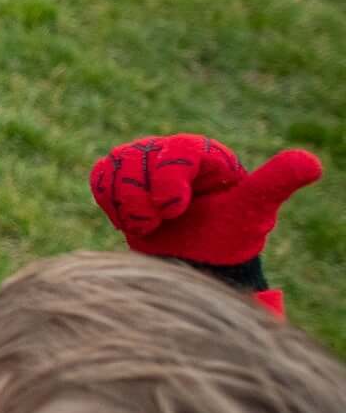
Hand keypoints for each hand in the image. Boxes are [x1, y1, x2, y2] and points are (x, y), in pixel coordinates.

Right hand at [90, 135, 322, 266]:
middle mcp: (173, 151)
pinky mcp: (119, 179)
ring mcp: (143, 164)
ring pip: (115, 167)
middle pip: (138, 158)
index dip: (167, 178)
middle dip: (144, 199)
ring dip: (127, 205)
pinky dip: (111, 205)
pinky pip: (99, 177)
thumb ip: (275, 184)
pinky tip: (133, 221)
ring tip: (149, 225)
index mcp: (206, 153)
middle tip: (163, 223)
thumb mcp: (254, 211)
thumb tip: (312, 163)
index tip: (173, 209)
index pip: (175, 149)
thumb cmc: (229, 238)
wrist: (196, 263)